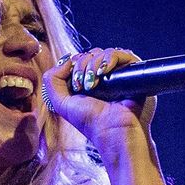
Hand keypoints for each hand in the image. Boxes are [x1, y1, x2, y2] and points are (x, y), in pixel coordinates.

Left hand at [41, 47, 156, 151]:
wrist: (114, 131)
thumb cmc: (91, 122)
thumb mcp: (62, 103)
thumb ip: (52, 81)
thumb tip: (66, 60)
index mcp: (87, 83)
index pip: (78, 60)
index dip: (72, 66)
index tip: (75, 86)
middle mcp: (103, 76)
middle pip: (89, 54)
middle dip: (81, 66)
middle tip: (82, 87)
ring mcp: (118, 72)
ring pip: (101, 52)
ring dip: (92, 64)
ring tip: (92, 84)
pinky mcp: (132, 70)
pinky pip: (119, 53)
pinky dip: (108, 59)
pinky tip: (103, 72)